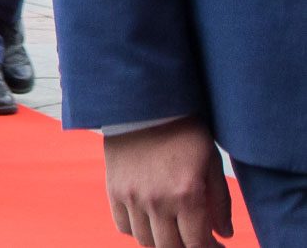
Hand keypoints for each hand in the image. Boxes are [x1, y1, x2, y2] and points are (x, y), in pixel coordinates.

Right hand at [104, 118, 231, 247]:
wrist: (142, 105)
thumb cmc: (183, 131)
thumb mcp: (210, 162)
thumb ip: (220, 202)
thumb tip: (224, 234)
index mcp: (187, 195)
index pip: (197, 244)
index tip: (216, 244)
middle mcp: (157, 201)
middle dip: (186, 246)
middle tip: (195, 238)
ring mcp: (132, 197)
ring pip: (146, 241)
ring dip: (162, 241)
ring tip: (173, 229)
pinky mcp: (114, 190)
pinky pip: (123, 226)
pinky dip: (137, 229)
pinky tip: (150, 219)